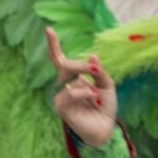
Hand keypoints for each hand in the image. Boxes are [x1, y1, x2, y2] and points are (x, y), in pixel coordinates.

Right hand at [49, 28, 116, 148]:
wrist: (106, 128)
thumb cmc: (105, 107)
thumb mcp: (107, 85)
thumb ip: (100, 71)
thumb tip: (93, 55)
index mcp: (73, 78)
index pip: (60, 60)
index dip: (54, 45)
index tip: (49, 29)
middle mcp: (64, 85)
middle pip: (65, 65)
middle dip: (81, 65)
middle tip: (95, 71)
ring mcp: (60, 96)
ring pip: (67, 77)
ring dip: (85, 81)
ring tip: (97, 93)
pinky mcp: (61, 107)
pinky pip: (70, 93)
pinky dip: (84, 93)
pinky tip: (94, 98)